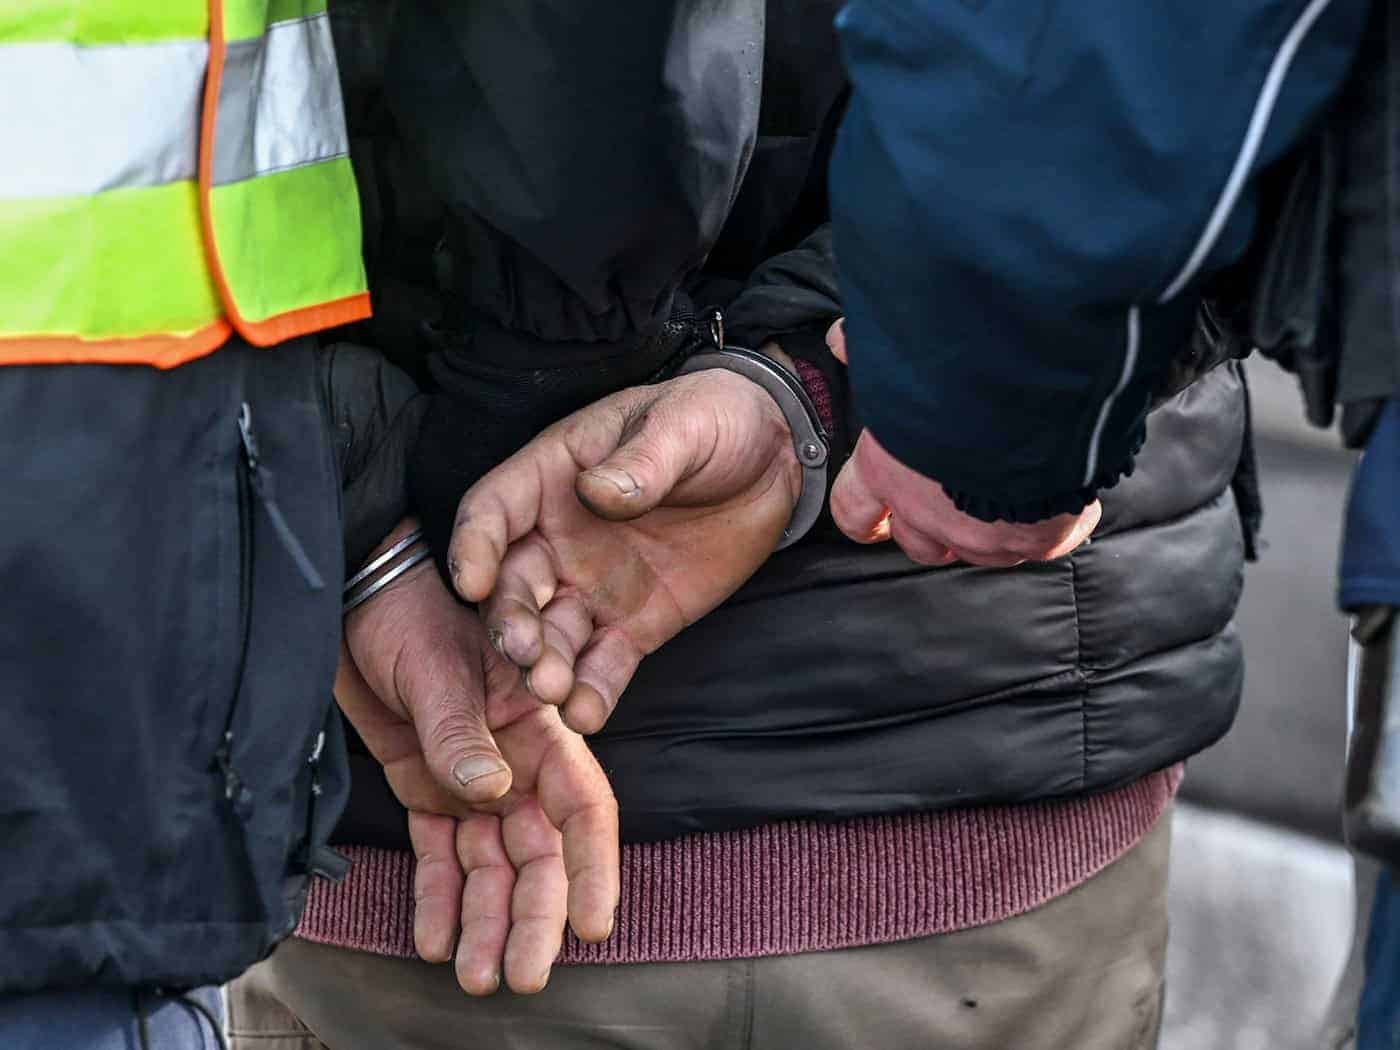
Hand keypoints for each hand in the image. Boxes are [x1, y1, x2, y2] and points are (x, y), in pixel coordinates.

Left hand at [336, 525, 618, 993]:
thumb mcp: (435, 666)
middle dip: (534, 916)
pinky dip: (438, 899)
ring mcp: (470, 780)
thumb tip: (491, 795)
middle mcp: (513, 762)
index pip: (582, 805)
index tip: (591, 924)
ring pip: (490, 866)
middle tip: (522, 975)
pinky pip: (440, 856)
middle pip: (537, 852)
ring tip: (477, 977)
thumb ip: (460, 731)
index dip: (592, 866)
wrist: (347, 599)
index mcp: (536, 726)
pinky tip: (437, 941)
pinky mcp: (425, 790)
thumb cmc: (404, 612)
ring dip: (487, 922)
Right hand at [447, 368, 800, 733]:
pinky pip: (604, 663)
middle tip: (524, 651)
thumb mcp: (682, 425)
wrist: (772, 458)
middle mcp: (558, 537)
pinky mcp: (634, 624)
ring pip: (553, 633)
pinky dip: (593, 691)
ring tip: (553, 690)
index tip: (474, 582)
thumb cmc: (713, 419)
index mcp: (552, 476)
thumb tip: (597, 492)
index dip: (475, 545)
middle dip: (511, 620)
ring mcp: (593, 586)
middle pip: (515, 585)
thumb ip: (642, 461)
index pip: (493, 511)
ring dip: (546, 664)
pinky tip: (587, 712)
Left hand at [824, 320, 1099, 566]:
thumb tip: (841, 340)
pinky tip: (1065, 497)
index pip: (854, 513)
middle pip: (918, 544)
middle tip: (953, 501)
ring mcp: (981, 534)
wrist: (1035, 388)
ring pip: (979, 550)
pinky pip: (1044, 543)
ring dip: (991, 529)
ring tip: (1015, 494)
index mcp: (885, 470)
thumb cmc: (962, 371)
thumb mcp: (902, 354)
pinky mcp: (1036, 538)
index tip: (875, 518)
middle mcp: (927, 513)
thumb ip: (870, 353)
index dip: (866, 517)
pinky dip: (1054, 524)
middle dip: (931, 528)